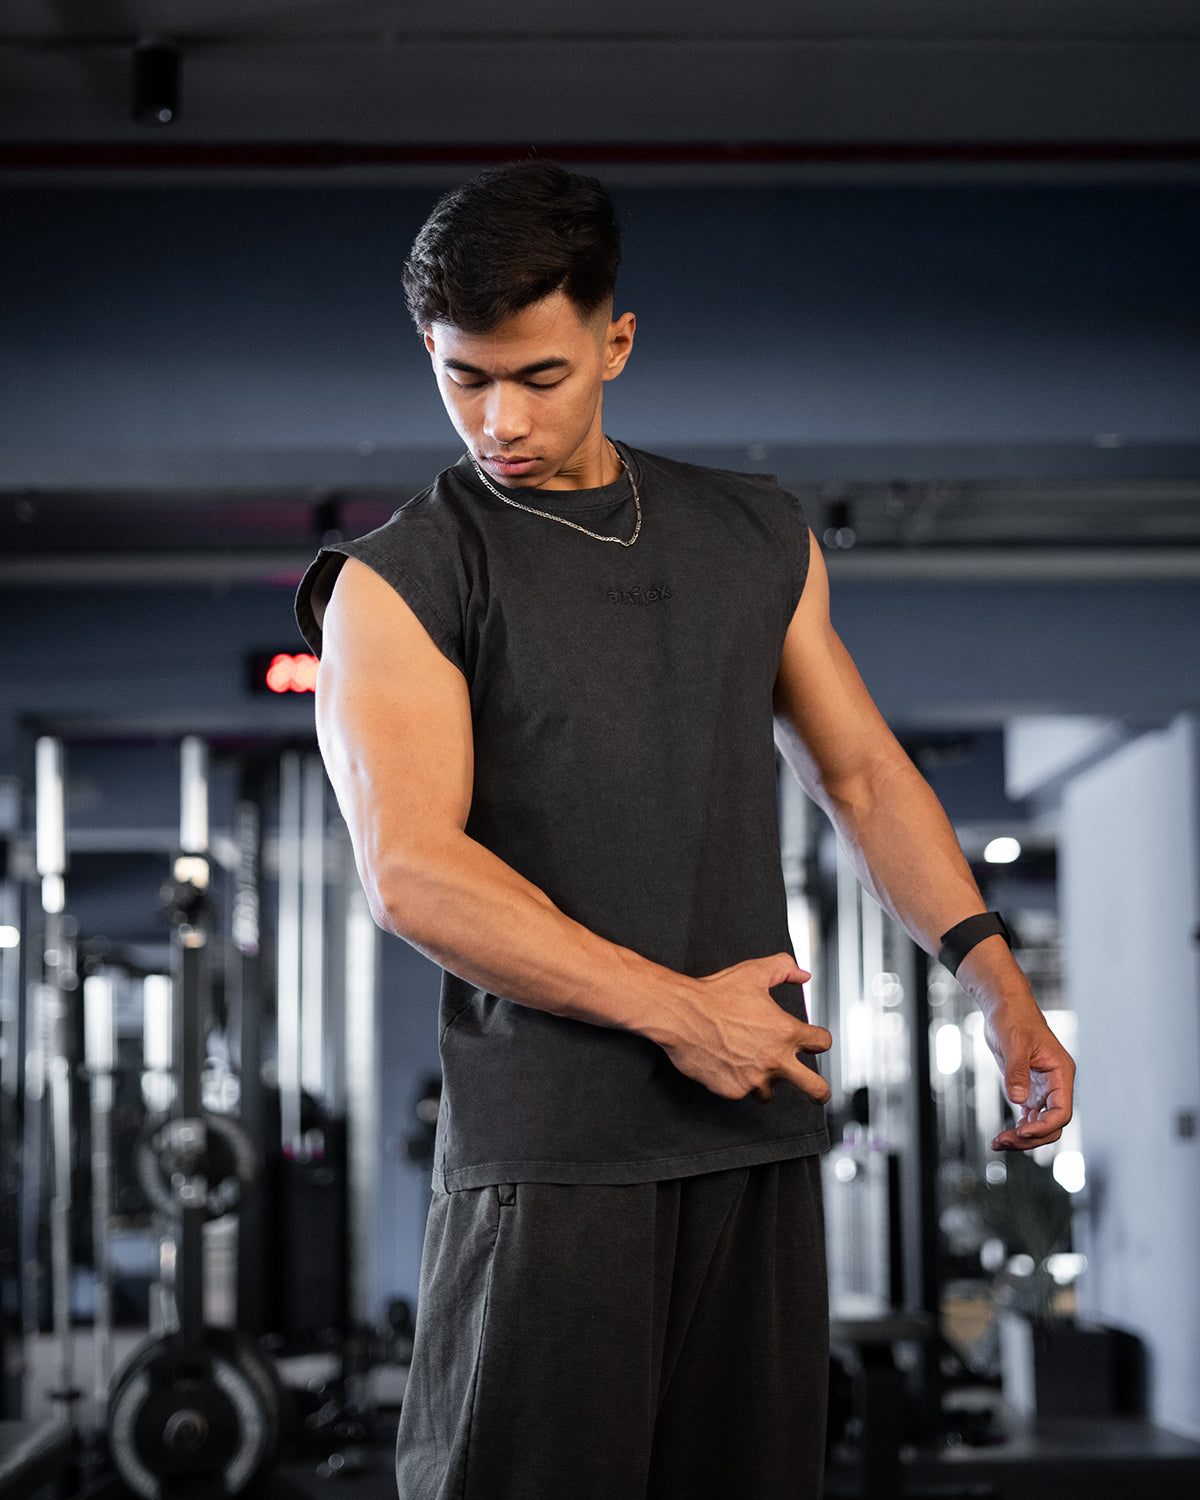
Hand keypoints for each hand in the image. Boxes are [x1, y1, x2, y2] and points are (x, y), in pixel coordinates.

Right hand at [660, 953, 832, 1103]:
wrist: (681, 1014)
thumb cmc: (715, 994)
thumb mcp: (754, 972)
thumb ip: (785, 968)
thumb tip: (803, 974)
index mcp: (786, 1032)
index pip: (822, 1043)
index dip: (818, 1040)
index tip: (812, 1042)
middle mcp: (775, 1060)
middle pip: (815, 1089)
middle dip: (820, 1092)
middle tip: (818, 1093)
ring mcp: (754, 1079)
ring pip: (771, 1093)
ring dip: (766, 1082)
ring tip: (752, 1066)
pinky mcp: (733, 1090)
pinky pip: (742, 1092)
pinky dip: (737, 1081)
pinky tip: (727, 1063)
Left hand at [983, 1003, 1075, 1151]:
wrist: (1004, 1007)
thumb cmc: (1013, 1018)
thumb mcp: (1014, 1042)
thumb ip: (1017, 1071)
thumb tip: (1018, 1100)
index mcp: (1061, 1073)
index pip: (1062, 1111)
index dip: (1045, 1125)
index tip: (1022, 1131)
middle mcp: (1055, 1085)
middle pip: (1052, 1124)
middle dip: (1031, 1138)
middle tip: (1004, 1142)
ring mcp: (1043, 1089)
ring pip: (1040, 1124)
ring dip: (1022, 1138)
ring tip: (998, 1143)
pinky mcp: (1028, 1089)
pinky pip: (1029, 1117)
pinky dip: (1017, 1129)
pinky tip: (1001, 1136)